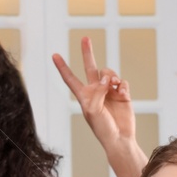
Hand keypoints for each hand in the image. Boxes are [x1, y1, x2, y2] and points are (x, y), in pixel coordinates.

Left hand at [52, 36, 145, 176]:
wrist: (120, 137)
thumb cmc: (102, 128)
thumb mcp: (93, 111)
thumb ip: (98, 92)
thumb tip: (108, 79)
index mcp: (83, 95)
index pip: (70, 78)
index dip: (62, 67)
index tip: (54, 55)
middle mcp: (95, 90)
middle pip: (90, 67)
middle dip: (87, 53)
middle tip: (85, 38)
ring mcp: (109, 91)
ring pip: (109, 73)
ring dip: (110, 76)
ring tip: (112, 85)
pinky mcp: (122, 93)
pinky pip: (122, 82)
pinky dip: (122, 86)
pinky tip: (121, 94)